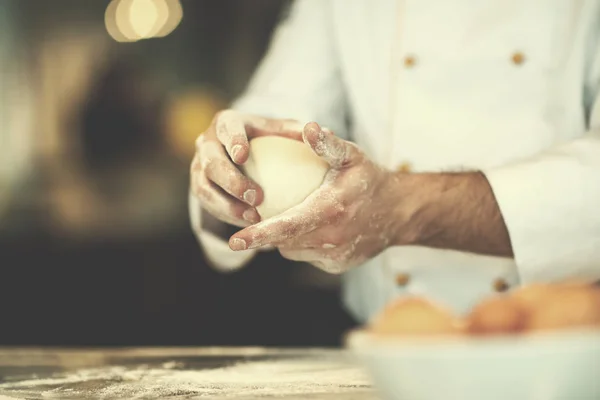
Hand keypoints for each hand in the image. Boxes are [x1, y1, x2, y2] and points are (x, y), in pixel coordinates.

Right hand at [190, 110, 305, 227]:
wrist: (242, 151)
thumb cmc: (269, 139)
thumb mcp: (282, 131)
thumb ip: (298, 132)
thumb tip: (328, 132)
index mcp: (226, 122)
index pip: (226, 129)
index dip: (232, 141)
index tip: (243, 156)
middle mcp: (207, 142)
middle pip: (212, 162)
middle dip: (231, 181)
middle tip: (256, 198)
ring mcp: (198, 166)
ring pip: (204, 188)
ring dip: (227, 205)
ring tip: (253, 218)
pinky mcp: (199, 186)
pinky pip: (208, 205)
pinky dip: (227, 216)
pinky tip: (249, 225)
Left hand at [228, 122, 411, 273]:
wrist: (399, 212)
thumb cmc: (370, 180)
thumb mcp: (353, 156)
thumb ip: (328, 144)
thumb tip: (307, 127)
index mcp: (330, 212)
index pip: (286, 227)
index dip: (258, 235)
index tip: (234, 240)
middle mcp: (331, 239)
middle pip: (284, 242)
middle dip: (265, 236)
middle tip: (254, 218)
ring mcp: (335, 257)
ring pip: (293, 251)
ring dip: (284, 238)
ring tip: (283, 218)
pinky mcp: (337, 266)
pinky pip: (308, 257)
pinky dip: (303, 245)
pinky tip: (307, 229)